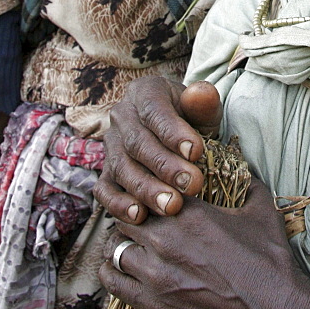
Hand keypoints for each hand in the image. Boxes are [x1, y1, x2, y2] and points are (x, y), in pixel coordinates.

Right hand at [94, 78, 222, 224]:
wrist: (178, 137)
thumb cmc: (193, 121)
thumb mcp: (203, 110)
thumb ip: (204, 102)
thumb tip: (201, 94)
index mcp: (144, 92)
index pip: (154, 111)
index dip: (174, 132)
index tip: (197, 152)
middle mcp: (121, 116)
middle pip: (137, 142)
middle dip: (165, 166)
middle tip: (192, 184)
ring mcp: (111, 145)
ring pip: (121, 167)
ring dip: (146, 189)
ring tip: (172, 205)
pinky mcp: (105, 173)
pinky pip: (104, 190)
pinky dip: (119, 204)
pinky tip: (139, 216)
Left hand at [100, 177, 309, 308]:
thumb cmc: (270, 261)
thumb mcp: (263, 211)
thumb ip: (249, 183)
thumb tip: (244, 166)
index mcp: (190, 212)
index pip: (149, 189)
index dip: (150, 192)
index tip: (154, 197)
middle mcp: (166, 239)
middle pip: (126, 216)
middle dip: (131, 216)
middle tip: (139, 220)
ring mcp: (156, 274)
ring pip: (115, 248)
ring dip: (121, 243)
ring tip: (131, 245)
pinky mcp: (152, 304)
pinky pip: (112, 282)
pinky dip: (111, 272)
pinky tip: (119, 269)